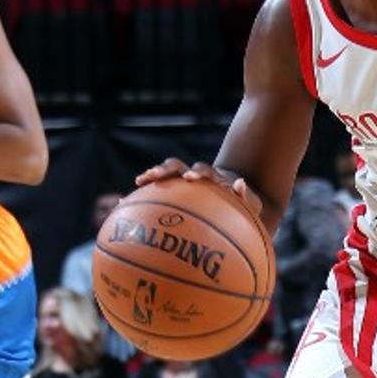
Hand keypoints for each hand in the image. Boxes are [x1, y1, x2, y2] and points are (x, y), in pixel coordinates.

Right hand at [134, 157, 261, 219]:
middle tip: (156, 175)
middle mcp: (197, 178)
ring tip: (140, 180)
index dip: (198, 173)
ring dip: (154, 175)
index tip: (191, 179)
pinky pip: (156, 193)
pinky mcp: (175, 193)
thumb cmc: (246, 210)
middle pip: (179, 166)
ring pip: (166, 176)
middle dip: (167, 169)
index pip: (205, 171)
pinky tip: (123, 205)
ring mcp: (184, 184)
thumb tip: (240, 183)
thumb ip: (247, 196)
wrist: (239, 211)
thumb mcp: (253, 205)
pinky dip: (142, 195)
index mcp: (214, 179)